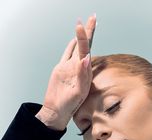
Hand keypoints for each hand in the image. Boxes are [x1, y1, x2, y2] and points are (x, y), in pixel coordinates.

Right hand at [36, 14, 95, 129]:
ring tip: (83, 25)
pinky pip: (67, 54)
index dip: (88, 37)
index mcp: (84, 72)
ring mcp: (70, 67)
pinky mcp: (61, 69)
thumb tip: (86, 58)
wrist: (57, 110)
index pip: (87, 50)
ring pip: (76, 48)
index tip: (89, 24)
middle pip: (84, 46)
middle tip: (93, 17)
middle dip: (88, 32)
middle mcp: (79, 68)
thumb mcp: (78, 92)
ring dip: (80, 37)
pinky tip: (74, 41)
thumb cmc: (69, 105)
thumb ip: (82, 75)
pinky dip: (71, 47)